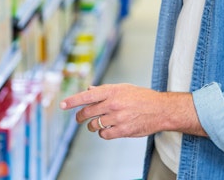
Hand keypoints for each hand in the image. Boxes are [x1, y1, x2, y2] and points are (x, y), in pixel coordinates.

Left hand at [59, 83, 204, 138]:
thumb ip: (105, 90)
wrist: (161, 109)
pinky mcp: (122, 130)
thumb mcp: (124, 88)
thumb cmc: (142, 97)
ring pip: (94, 125)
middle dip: (80, 117)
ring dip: (92, 125)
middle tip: (79, 118)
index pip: (87, 96)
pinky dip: (103, 133)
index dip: (73, 100)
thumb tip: (89, 90)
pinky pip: (103, 134)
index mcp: (113, 91)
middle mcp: (113, 104)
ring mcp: (118, 118)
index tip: (62, 105)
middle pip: (87, 112)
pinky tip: (108, 129)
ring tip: (98, 123)